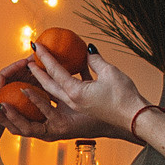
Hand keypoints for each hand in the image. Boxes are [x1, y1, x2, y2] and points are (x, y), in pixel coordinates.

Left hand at [22, 45, 145, 139]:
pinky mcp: (83, 109)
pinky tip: (65, 75)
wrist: (135, 119)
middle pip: (49, 86)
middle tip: (29, 60)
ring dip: (46, 81)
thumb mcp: (110, 72)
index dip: (45, 57)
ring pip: (56, 93)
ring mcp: (77, 107)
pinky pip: (68, 94)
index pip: (55, 71)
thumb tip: (87, 50)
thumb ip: (95, 60)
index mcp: (76, 92)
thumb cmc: (125, 96)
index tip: (36, 46)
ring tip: (40, 70)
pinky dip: (63, 85)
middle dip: (37, 73)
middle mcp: (72, 102)